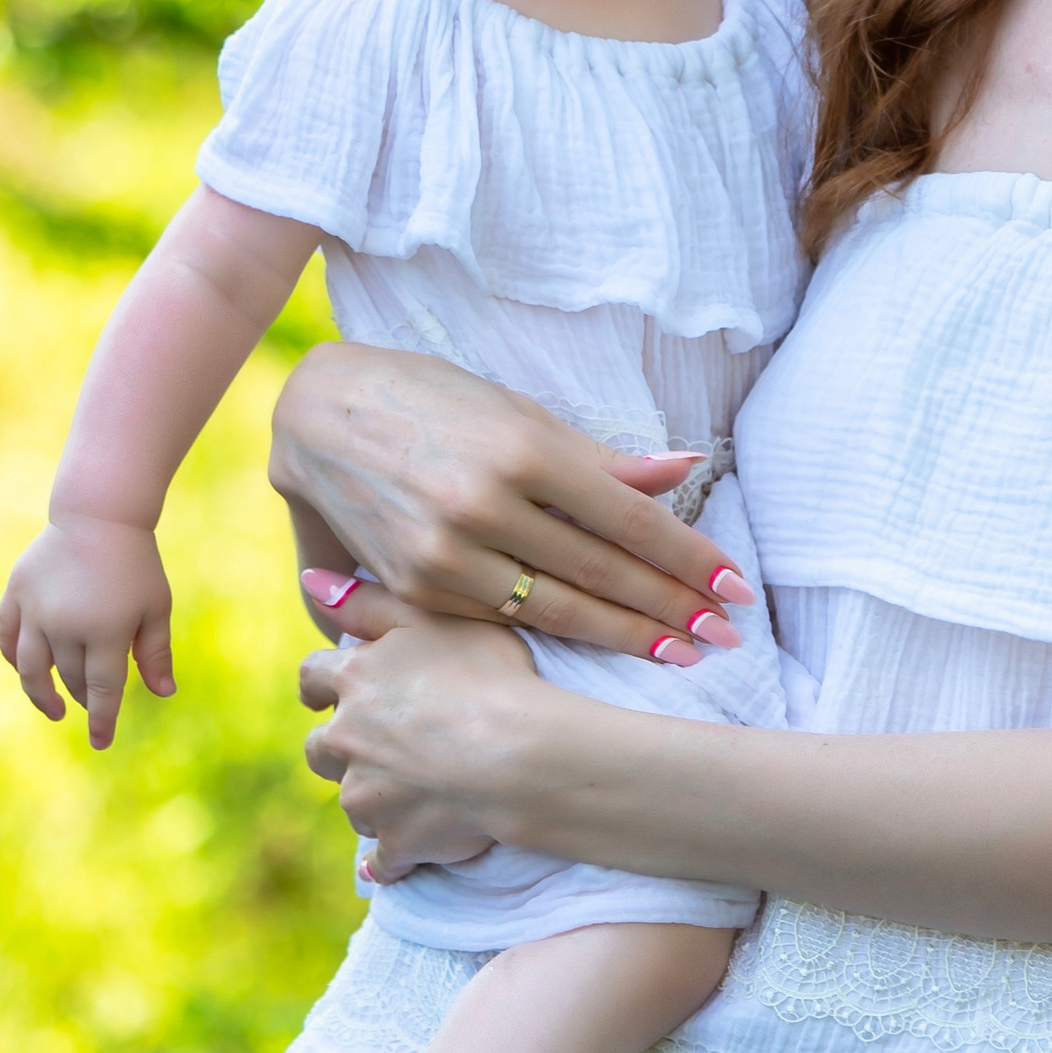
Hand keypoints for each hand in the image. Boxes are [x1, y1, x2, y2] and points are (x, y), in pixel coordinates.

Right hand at [0, 511, 175, 748]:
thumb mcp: (155, 606)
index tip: (101, 742)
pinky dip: (15, 658)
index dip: (102, 720)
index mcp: (106, 632)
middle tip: (89, 704)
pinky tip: (27, 670)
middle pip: (71, 678)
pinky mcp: (16, 594)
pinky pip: (8, 638)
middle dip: (82, 697)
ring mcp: (36, 610)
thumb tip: (164, 694)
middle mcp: (66, 626)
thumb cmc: (135, 563)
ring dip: (41, 693)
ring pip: (32, 668)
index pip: (102, 691)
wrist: (98, 516)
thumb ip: (155, 653)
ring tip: (53, 707)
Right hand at [271, 347, 753, 663]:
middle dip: (671, 609)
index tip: (735, 587)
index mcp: (521, 451)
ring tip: (680, 651)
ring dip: (626, 636)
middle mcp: (484, 507)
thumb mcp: (518, 412)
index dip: (689, 559)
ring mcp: (444, 555)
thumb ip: (599, 459)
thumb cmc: (431, 400)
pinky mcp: (412, 590)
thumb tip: (686, 470)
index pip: (629, 519)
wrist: (316, 416)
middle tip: (725, 633)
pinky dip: (555, 637)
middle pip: (602, 574)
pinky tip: (598, 647)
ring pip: (556, 612)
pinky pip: (500, 622)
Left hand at [299, 616, 548, 879]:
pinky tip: (416, 849)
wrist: (521, 756)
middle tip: (386, 746)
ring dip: (376, 798)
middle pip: (321, 748)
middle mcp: (346, 739)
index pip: (311, 679)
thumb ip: (368, 601)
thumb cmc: (490, 675)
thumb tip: (310, 583)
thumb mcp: (433, 617)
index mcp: (355, 681)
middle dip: (344, 749)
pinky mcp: (393, 842)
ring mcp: (366, 797)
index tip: (333, 693)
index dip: (322, 687)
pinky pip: (383, 859)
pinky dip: (395, 856)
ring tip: (421, 792)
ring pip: (354, 802)